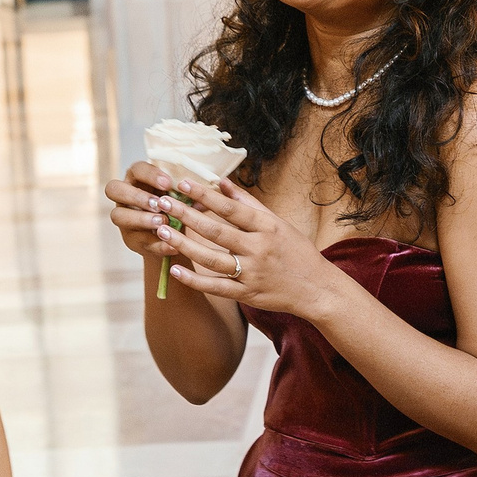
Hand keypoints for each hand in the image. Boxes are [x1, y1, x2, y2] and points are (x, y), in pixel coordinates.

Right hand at [105, 162, 186, 262]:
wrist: (175, 235)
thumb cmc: (179, 206)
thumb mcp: (185, 196)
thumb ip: (192, 192)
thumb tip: (214, 189)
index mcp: (138, 179)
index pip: (136, 169)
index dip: (150, 174)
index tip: (168, 183)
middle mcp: (125, 197)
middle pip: (114, 189)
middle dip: (136, 196)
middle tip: (159, 204)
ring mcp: (124, 218)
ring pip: (118, 215)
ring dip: (141, 219)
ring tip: (162, 222)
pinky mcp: (131, 239)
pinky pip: (138, 240)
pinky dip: (157, 244)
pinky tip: (172, 245)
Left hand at [149, 177, 342, 319]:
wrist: (315, 288)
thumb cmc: (296, 251)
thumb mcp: (278, 222)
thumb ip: (249, 203)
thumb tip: (223, 182)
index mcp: (267, 227)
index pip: (231, 208)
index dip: (206, 195)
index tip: (183, 183)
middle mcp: (258, 249)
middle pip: (216, 231)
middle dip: (186, 215)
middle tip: (163, 202)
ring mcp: (251, 273)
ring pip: (210, 258)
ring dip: (183, 244)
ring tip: (161, 230)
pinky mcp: (246, 294)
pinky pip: (215, 287)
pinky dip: (194, 279)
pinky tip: (175, 269)